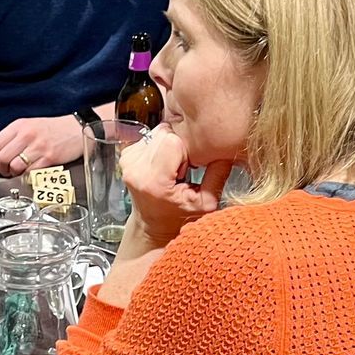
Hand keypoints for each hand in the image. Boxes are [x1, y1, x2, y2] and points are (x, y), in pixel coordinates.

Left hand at [0, 115, 82, 176]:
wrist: (78, 128)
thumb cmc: (56, 129)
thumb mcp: (31, 125)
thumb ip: (15, 137)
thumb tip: (0, 153)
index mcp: (20, 125)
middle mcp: (27, 134)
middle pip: (2, 157)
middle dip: (2, 169)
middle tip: (6, 171)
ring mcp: (38, 146)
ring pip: (14, 166)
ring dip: (14, 174)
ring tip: (19, 173)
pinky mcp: (49, 157)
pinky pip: (30, 172)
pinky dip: (28, 176)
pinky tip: (31, 173)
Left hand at [120, 129, 229, 249]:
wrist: (152, 223)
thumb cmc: (177, 216)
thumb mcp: (205, 202)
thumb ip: (218, 175)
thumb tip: (228, 148)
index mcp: (154, 181)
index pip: (174, 141)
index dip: (187, 150)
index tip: (189, 168)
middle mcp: (136, 169)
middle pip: (165, 132)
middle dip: (179, 146)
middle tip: (181, 169)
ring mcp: (128, 161)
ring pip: (158, 131)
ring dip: (170, 145)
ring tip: (172, 168)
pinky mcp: (126, 155)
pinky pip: (151, 136)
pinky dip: (161, 147)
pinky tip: (164, 164)